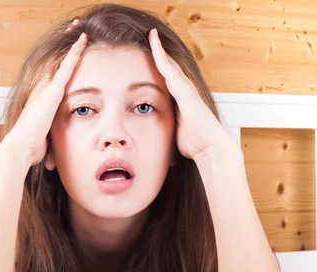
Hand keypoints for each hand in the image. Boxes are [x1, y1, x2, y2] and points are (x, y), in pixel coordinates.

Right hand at [3, 29, 86, 167]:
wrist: (19, 148)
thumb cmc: (29, 151)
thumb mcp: (43, 146)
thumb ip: (49, 148)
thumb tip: (51, 163)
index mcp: (39, 103)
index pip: (51, 80)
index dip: (58, 67)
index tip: (64, 58)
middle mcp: (40, 92)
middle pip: (54, 65)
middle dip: (64, 49)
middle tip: (72, 31)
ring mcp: (45, 90)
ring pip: (61, 61)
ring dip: (71, 45)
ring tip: (78, 27)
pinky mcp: (52, 91)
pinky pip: (66, 67)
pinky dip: (74, 53)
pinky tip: (83, 39)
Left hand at [148, 28, 234, 160]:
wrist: (210, 148)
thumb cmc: (195, 143)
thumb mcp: (175, 130)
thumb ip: (168, 124)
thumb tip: (156, 131)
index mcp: (181, 100)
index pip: (168, 79)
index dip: (160, 66)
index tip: (150, 56)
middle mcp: (185, 91)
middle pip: (170, 67)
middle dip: (160, 53)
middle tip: (151, 38)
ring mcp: (186, 89)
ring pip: (170, 65)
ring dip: (160, 49)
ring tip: (151, 35)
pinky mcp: (185, 91)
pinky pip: (170, 70)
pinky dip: (162, 57)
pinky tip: (155, 46)